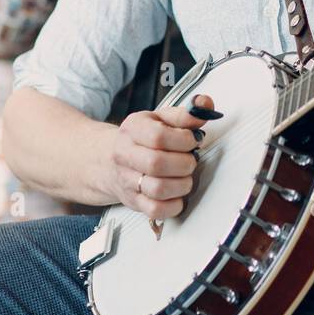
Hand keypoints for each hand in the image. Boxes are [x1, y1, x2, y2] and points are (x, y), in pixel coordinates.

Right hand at [105, 94, 219, 219]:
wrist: (108, 159)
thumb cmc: (142, 138)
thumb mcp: (160, 118)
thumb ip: (186, 113)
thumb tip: (206, 104)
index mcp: (132, 129)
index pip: (157, 136)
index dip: (183, 140)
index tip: (193, 140)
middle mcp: (125, 155)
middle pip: (156, 164)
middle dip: (184, 164)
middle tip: (191, 160)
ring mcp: (127, 180)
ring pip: (157, 189)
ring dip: (182, 185)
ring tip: (185, 176)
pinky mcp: (133, 202)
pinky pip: (156, 210)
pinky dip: (174, 205)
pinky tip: (178, 194)